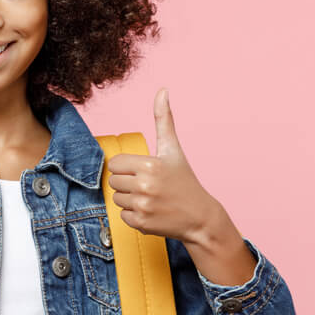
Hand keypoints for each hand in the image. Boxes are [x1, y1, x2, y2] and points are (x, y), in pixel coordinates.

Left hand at [107, 88, 238, 247]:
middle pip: (114, 181)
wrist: (200, 217)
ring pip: (116, 198)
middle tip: (148, 185)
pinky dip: (134, 215)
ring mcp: (143, 206)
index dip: (126, 167)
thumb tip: (162, 90)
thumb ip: (164, 120)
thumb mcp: (173, 149)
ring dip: (129, 199)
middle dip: (127, 182)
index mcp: (150, 165)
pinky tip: (150, 211)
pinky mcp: (141, 224)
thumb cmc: (184, 180)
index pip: (115, 164)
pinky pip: (123, 216)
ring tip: (150, 198)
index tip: (141, 171)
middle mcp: (145, 186)